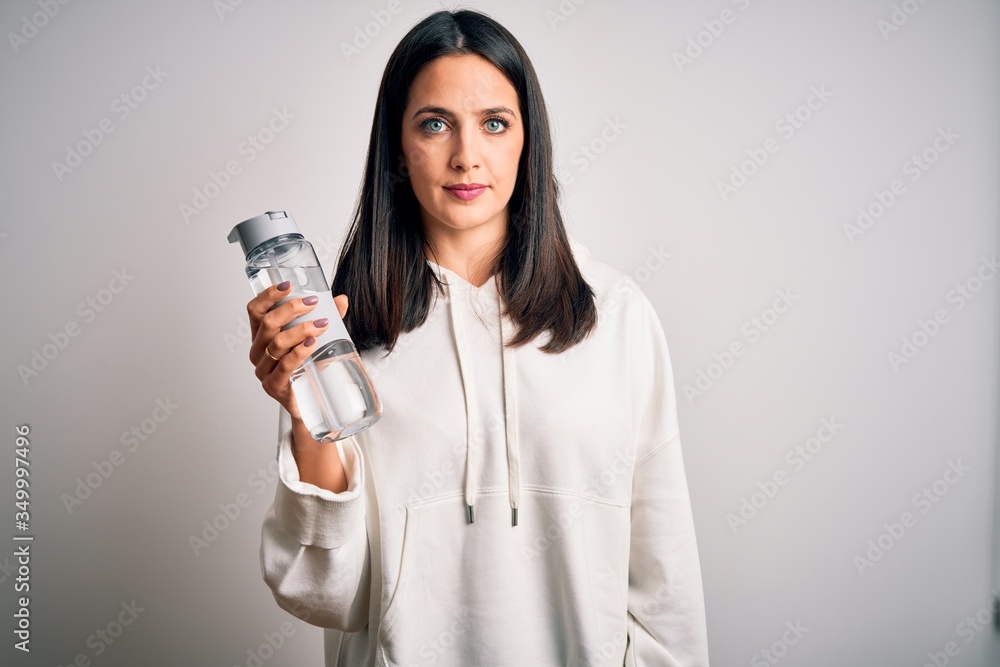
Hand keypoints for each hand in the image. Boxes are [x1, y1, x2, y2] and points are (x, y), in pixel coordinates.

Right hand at [246, 281, 348, 420]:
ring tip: (321, 324)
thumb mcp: (317, 339)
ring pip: (277, 343)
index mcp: (261, 336)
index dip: (268, 295)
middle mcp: (258, 351)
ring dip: (301, 330)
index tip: (288, 285)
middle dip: (291, 309)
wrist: (312, 403)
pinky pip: (284, 365)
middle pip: (267, 323)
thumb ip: (327, 319)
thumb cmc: (310, 369)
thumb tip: (341, 300)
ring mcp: (263, 370)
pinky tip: (312, 344)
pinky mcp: (273, 386)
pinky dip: (299, 352)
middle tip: (313, 303)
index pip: (255, 310)